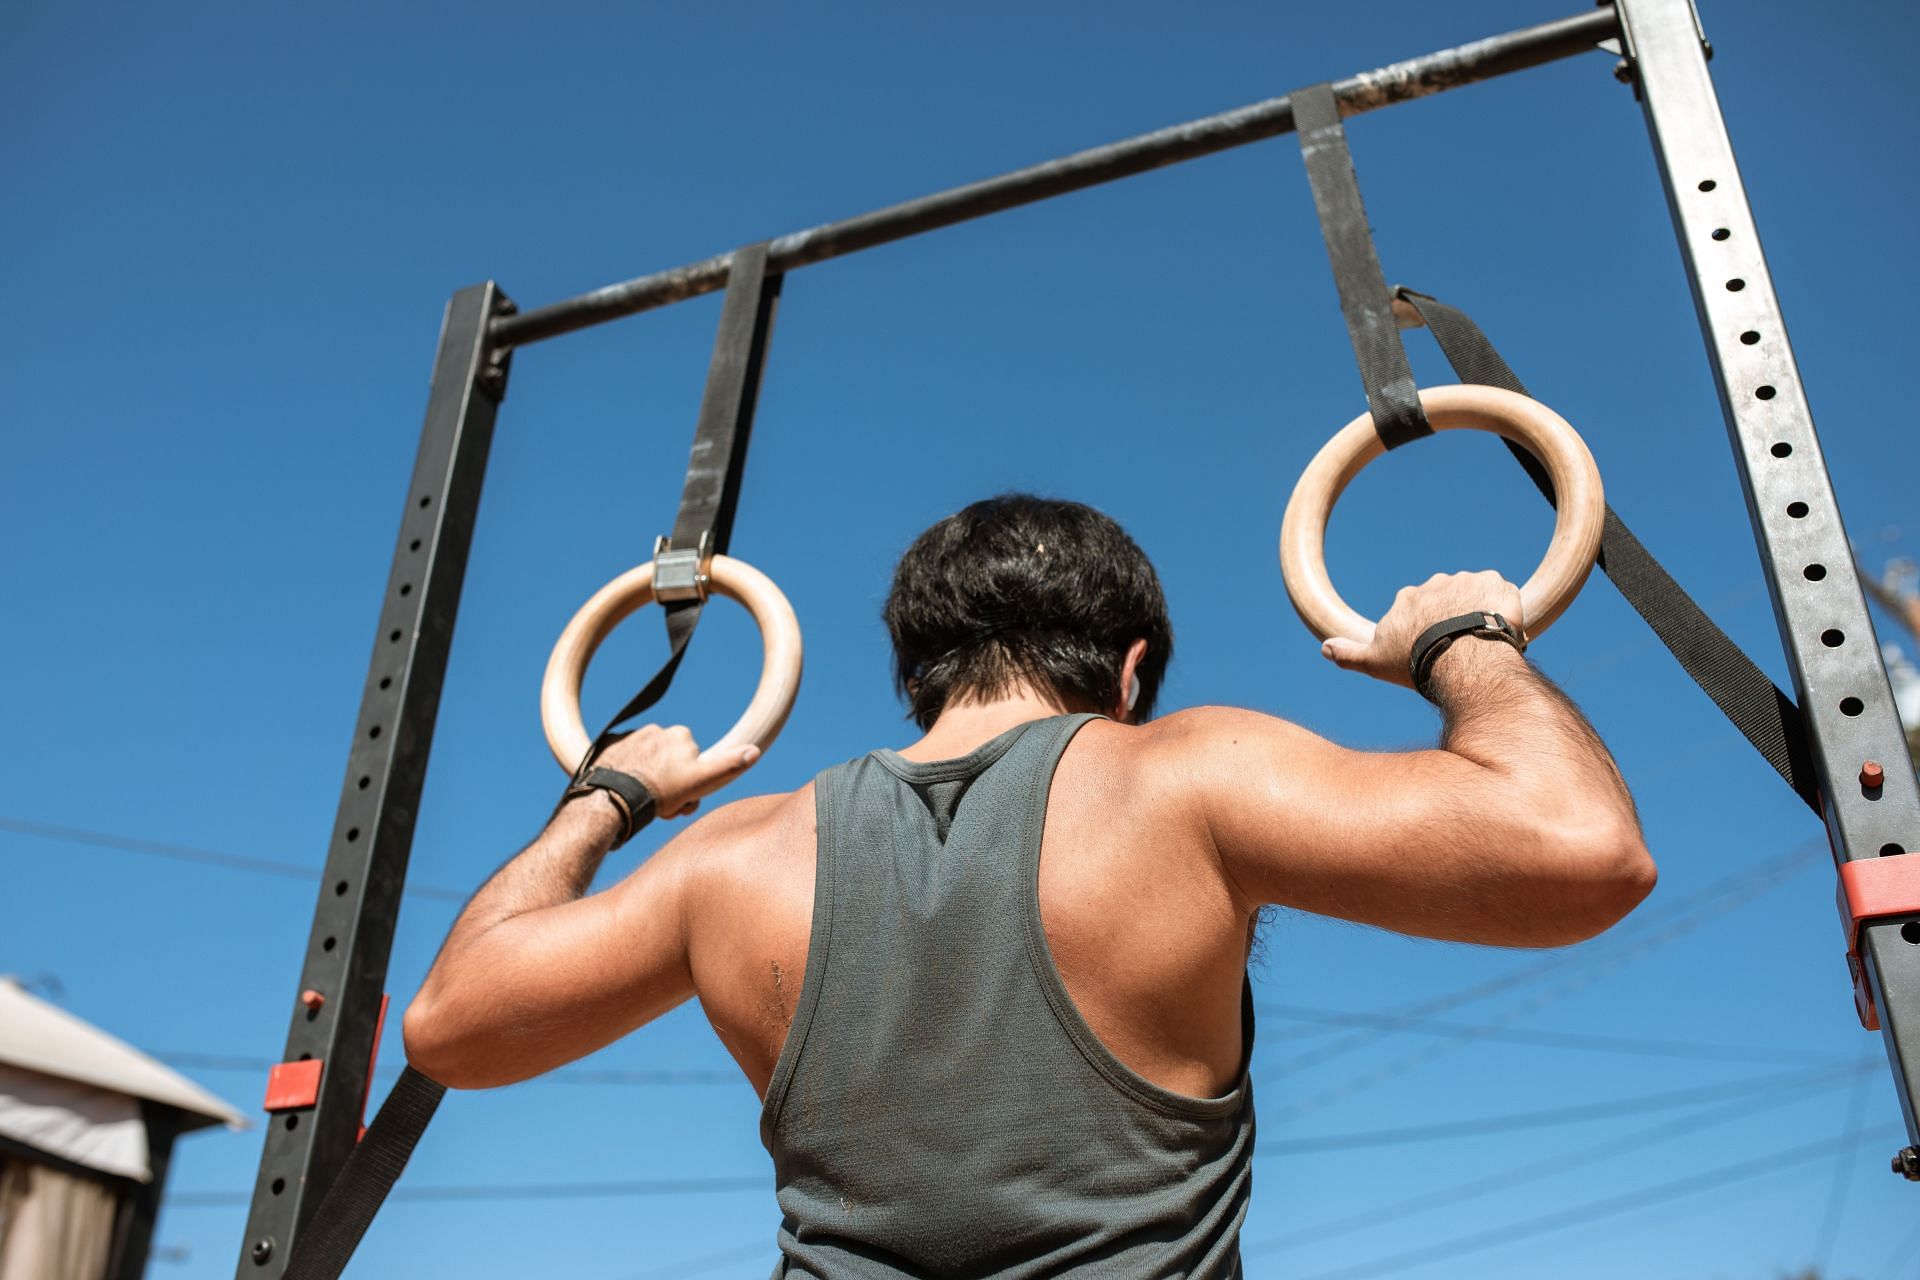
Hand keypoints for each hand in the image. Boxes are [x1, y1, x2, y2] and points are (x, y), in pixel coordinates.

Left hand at [592, 725, 760, 819]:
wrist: (612, 798)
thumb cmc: (659, 792)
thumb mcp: (700, 782)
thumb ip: (728, 766)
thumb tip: (755, 751)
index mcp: (681, 734)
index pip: (694, 761)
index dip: (691, 784)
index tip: (681, 798)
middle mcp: (657, 729)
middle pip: (671, 762)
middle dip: (670, 783)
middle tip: (662, 804)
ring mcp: (632, 736)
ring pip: (649, 763)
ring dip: (650, 779)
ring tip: (641, 799)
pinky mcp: (610, 745)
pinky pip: (626, 759)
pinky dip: (628, 773)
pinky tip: (625, 789)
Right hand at [1321, 570, 1523, 688]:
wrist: (1460, 657)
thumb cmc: (1416, 661)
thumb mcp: (1375, 662)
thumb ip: (1349, 654)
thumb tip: (1323, 649)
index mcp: (1407, 598)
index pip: (1418, 607)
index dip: (1428, 627)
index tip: (1435, 646)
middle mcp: (1434, 582)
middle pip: (1448, 599)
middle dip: (1455, 617)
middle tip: (1463, 646)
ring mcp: (1466, 580)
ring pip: (1476, 596)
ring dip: (1481, 612)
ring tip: (1486, 642)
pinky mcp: (1495, 583)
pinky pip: (1504, 593)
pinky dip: (1505, 609)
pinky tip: (1503, 631)